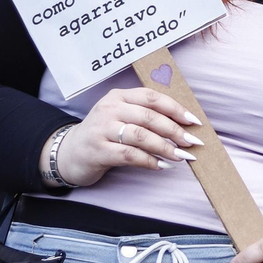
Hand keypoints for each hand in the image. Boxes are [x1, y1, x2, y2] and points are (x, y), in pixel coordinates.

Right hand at [46, 87, 202, 187]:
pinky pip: (130, 155)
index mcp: (118, 96)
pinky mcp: (98, 150)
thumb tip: (182, 125)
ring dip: (165, 147)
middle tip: (191, 143)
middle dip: (174, 130)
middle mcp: (109, 109)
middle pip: (149, 116)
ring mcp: (102, 129)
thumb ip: (145, 116)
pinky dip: (149, 161)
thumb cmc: (103, 135)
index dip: (175, 108)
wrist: (68, 153)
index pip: (152, 97)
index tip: (194, 122)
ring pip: (141, 136)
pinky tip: (161, 166)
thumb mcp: (120, 117)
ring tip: (180, 157)